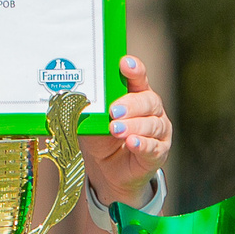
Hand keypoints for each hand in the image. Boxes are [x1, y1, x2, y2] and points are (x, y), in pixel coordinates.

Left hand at [79, 56, 171, 208]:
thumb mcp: (92, 121)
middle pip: (148, 101)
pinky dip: (142, 144)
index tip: (124, 63)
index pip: (138, 78)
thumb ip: (91, 110)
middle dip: (130, 104)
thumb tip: (76, 100)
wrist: (108, 170)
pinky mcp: (159, 152)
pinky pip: (153, 147)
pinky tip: (131, 143)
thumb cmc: (102, 138)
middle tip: (113, 110)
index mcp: (136, 94)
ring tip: (116, 129)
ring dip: (133, 126)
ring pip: (151, 124)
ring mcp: (158, 131)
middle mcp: (151, 110)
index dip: (134, 70)